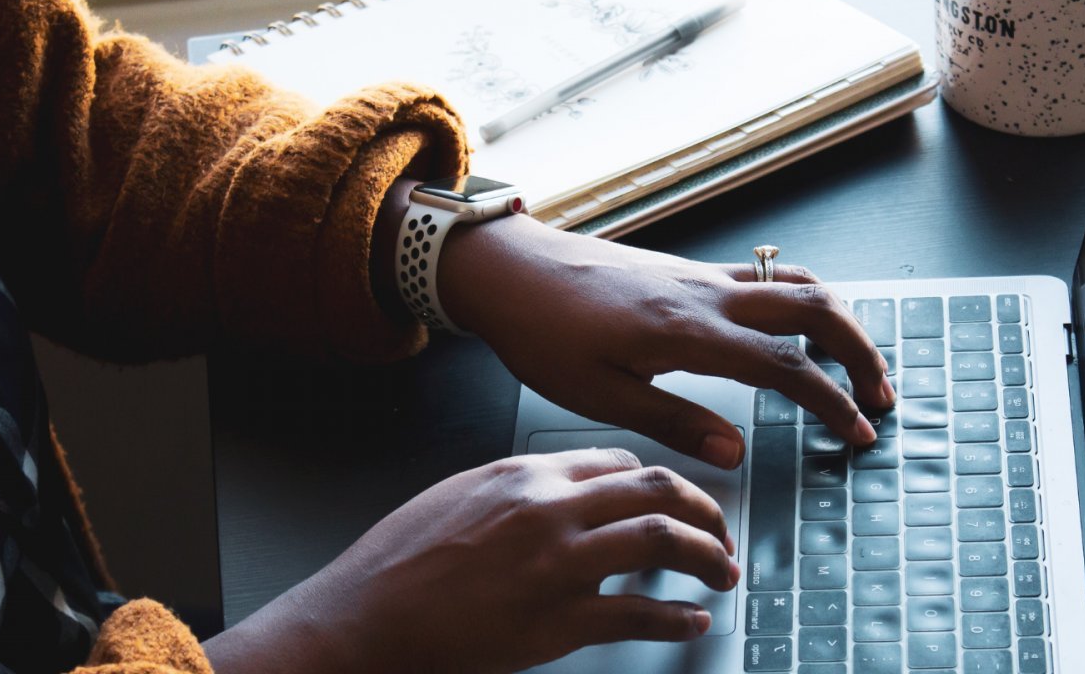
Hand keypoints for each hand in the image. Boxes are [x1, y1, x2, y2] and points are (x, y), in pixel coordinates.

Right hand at [204, 449, 738, 673]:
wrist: (362, 618)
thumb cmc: (397, 563)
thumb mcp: (458, 496)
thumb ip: (517, 489)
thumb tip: (564, 491)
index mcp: (525, 474)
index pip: (619, 462)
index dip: (660, 481)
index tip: (675, 501)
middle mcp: (549, 509)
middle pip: (657, 490)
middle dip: (705, 510)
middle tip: (720, 533)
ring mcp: (557, 564)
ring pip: (663, 541)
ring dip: (708, 557)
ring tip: (722, 573)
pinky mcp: (557, 621)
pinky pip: (639, 614)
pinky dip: (677, 619)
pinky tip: (691, 622)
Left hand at [439, 215, 895, 468]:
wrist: (510, 269)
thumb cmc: (542, 332)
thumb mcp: (598, 396)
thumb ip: (674, 423)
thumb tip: (736, 453)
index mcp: (688, 331)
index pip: (786, 365)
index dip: (831, 401)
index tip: (857, 433)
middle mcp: (706, 293)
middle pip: (814, 308)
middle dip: (860, 350)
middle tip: (880, 396)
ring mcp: (701, 275)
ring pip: (796, 283)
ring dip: (839, 320)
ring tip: (856, 362)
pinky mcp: (689, 270)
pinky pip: (766, 276)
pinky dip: (803, 300)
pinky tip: (801, 329)